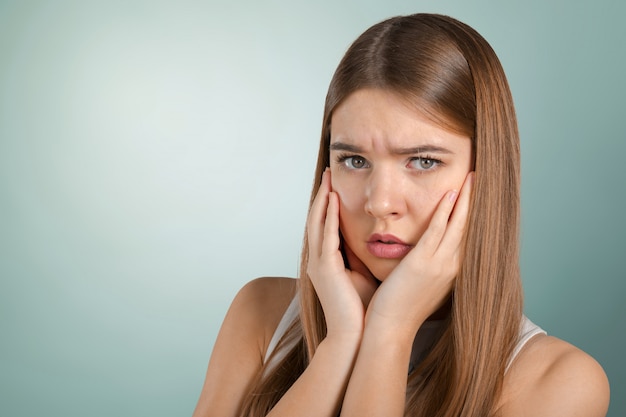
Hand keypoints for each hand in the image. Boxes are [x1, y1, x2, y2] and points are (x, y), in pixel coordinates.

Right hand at [307, 169, 378, 338]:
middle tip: (328, 173)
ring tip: (328, 179)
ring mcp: (318, 264)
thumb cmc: (362, 308)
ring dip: (322, 199)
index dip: (327, 204)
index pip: (324, 226)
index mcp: (326, 262)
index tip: (335, 185)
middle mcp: (318, 260)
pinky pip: (326, 236)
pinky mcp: (325, 269)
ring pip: (316, 222)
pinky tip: (333, 199)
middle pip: (316, 219)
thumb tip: (376, 238)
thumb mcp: (362, 273)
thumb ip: (362, 255)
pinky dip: (328, 216)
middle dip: (321, 195)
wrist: (354, 335)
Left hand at [366, 172, 473, 332]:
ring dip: (466, 199)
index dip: (475, 213)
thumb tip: (427, 252)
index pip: (469, 236)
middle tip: (481, 177)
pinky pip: (438, 231)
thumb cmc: (401, 306)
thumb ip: (428, 265)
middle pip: (470, 226)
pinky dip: (446, 212)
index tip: (479, 194)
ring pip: (458, 224)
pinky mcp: (423, 263)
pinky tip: (451, 194)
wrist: (391, 328)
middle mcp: (452, 267)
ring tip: (472, 177)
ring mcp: (439, 265)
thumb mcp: (422, 283)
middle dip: (476, 200)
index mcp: (452, 271)